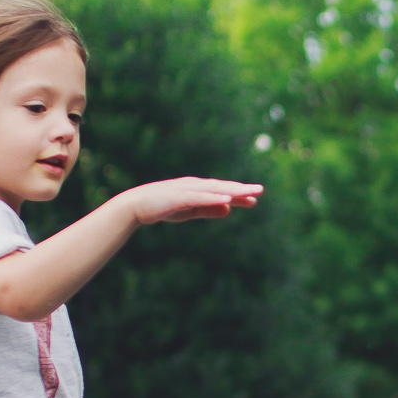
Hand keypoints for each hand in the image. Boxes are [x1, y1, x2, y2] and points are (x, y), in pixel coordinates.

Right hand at [124, 177, 262, 226]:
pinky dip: (213, 197)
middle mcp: (195, 186)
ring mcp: (187, 189)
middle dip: (241, 189)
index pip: (222, 192)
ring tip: (248, 192)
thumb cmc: (162, 207)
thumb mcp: (190, 211)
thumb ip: (209, 209)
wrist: (137, 206)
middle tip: (260, 190)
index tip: (255, 199)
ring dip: (231, 190)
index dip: (239, 195)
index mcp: (198, 189)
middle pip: (222, 187)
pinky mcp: (179, 196)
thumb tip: (228, 209)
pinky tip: (226, 198)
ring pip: (214, 189)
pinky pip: (200, 197)